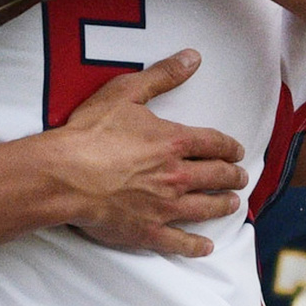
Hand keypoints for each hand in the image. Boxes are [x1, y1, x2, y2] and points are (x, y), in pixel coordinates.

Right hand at [43, 50, 246, 257]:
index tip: (237, 151)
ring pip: (205, 208)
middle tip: (240, 178)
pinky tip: (206, 247)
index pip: (214, 144)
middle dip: (232, 177)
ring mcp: (164, 207)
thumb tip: (192, 58)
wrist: (65, 174)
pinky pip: (179, 242)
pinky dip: (195, 246)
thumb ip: (162, 75)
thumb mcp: (126, 92)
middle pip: (216, 176)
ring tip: (232, 205)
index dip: (229, 147)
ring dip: (223, 206)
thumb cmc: (90, 132)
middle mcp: (177, 176)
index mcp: (174, 142)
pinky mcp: (148, 231)